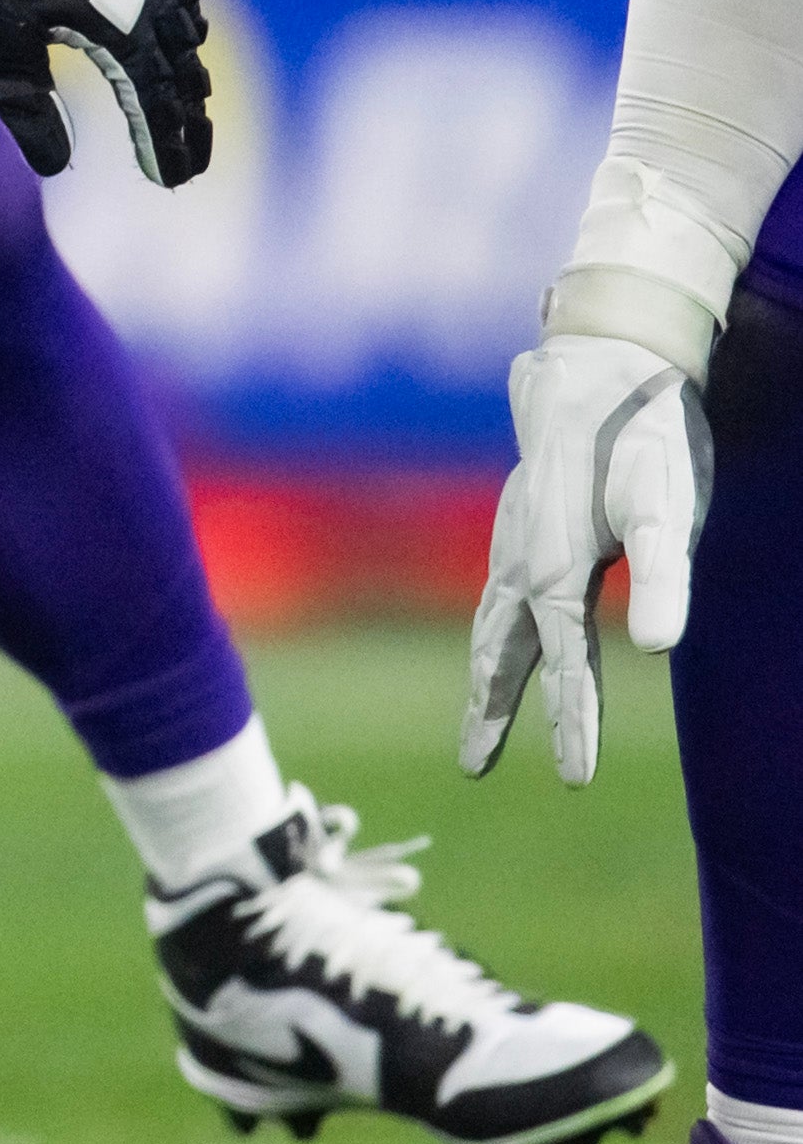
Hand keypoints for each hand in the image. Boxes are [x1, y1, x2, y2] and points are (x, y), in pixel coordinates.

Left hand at [0, 0, 210, 185]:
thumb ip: (28, 111)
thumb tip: (55, 167)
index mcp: (119, 30)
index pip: (155, 102)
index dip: (165, 145)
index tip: (173, 181)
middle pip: (182, 68)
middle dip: (188, 117)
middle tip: (193, 157)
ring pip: (187, 18)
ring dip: (189, 63)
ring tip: (191, 98)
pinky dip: (184, 2)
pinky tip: (185, 12)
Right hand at [465, 332, 709, 782]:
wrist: (600, 366)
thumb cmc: (644, 438)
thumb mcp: (669, 508)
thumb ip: (664, 578)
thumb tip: (657, 649)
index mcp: (556, 571)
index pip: (564, 665)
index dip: (571, 723)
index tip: (575, 778)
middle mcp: (523, 564)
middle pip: (499, 654)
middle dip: (490, 711)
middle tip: (475, 766)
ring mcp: (514, 542)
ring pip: (490, 626)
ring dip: (485, 675)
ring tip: (480, 717)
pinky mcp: (521, 525)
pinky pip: (497, 597)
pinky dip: (491, 635)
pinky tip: (503, 637)